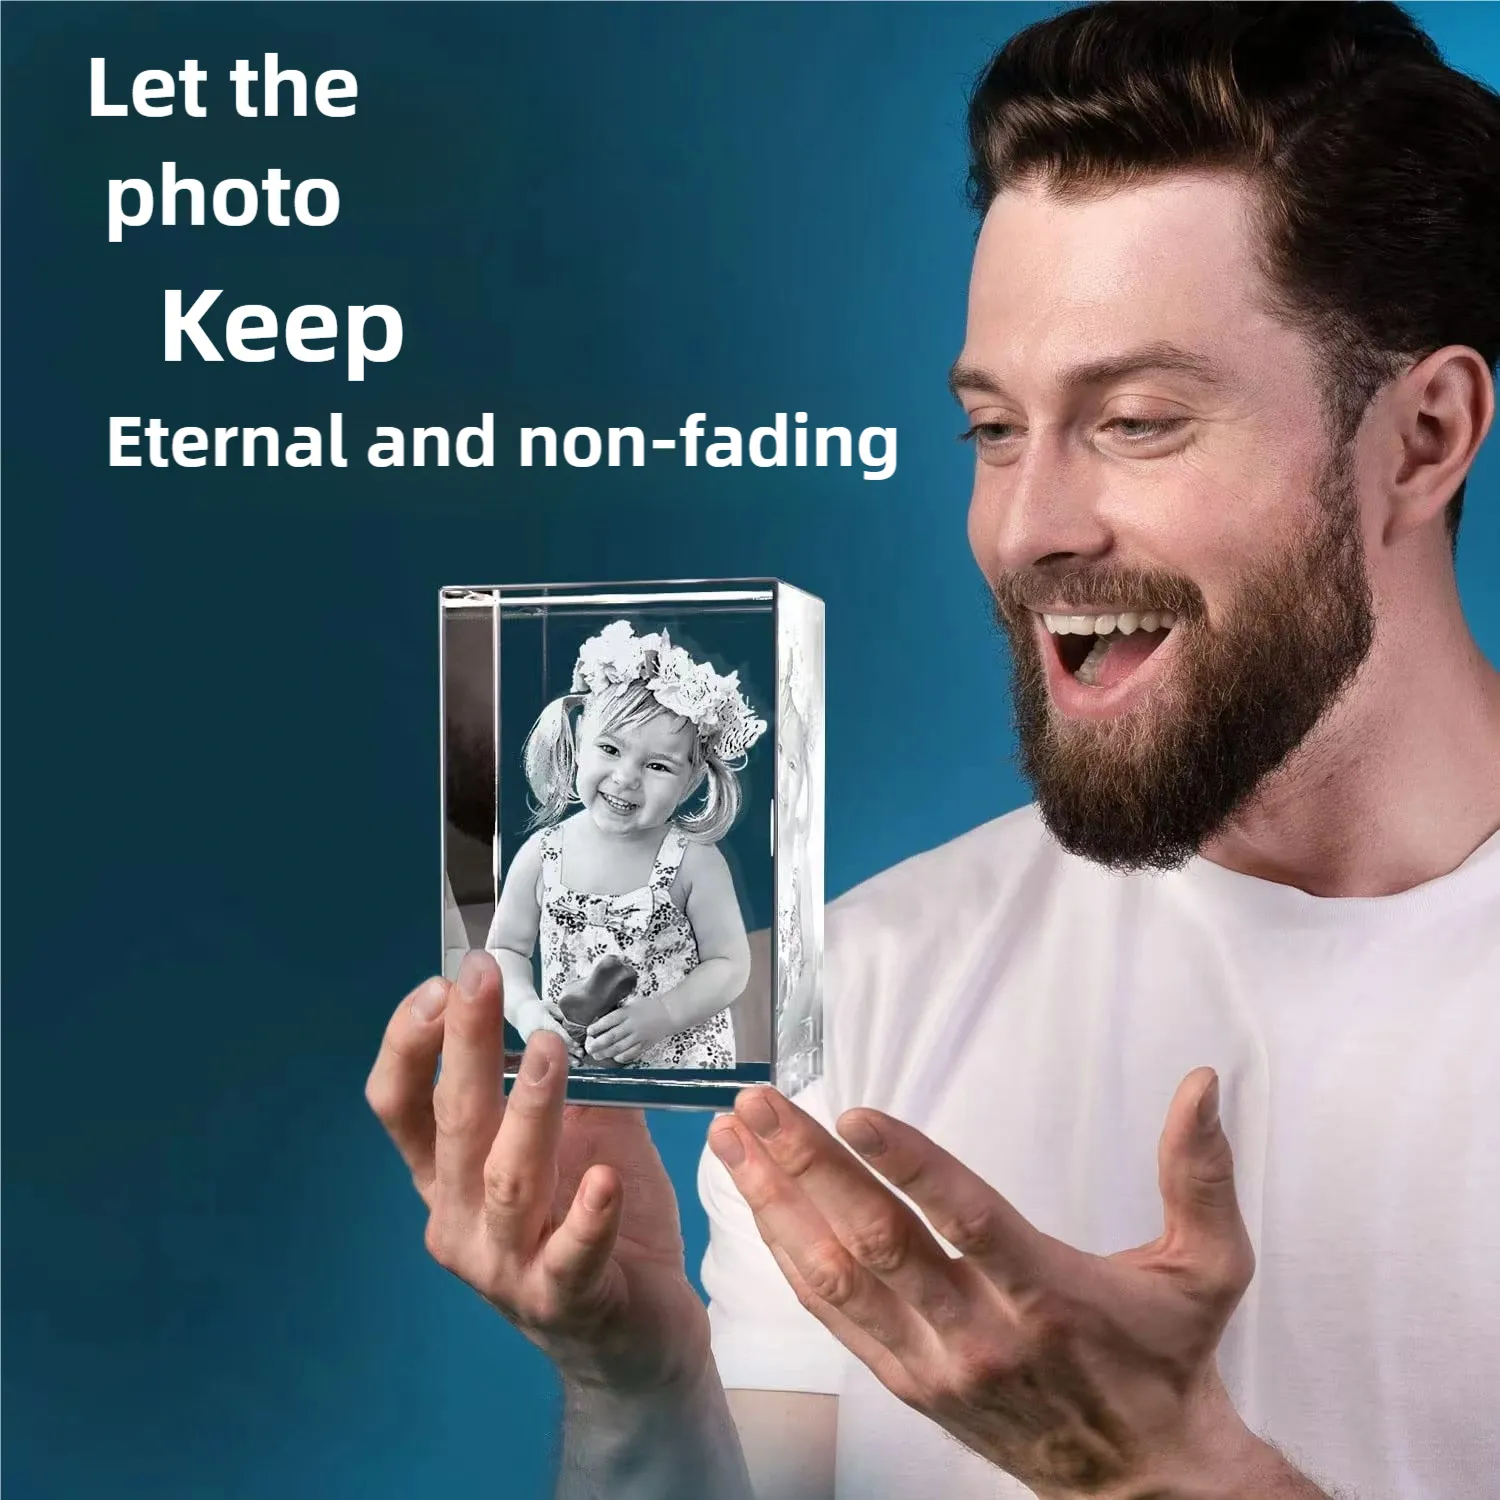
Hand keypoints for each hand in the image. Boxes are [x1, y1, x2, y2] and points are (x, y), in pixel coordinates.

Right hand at [365, 951, 710, 1394]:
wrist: (633, 1339)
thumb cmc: (593, 1224)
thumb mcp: (578, 1139)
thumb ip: (569, 1084)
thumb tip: (584, 1001)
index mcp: (448, 1175)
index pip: (401, 1105)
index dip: (410, 1043)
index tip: (441, 982)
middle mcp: (457, 1219)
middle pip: (451, 1124)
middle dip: (464, 1045)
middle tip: (479, 979)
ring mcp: (503, 1266)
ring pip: (505, 1181)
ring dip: (527, 1111)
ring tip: (551, 1052)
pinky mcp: (561, 1300)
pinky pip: (570, 1255)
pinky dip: (586, 1216)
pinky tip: (604, 1180)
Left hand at [587, 996, 674, 1065]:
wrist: (669, 1014)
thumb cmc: (649, 1007)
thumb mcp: (633, 1003)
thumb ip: (620, 1013)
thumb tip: (602, 1023)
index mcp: (629, 1012)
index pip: (609, 1021)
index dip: (597, 1027)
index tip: (589, 1031)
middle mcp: (633, 1025)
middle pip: (612, 1037)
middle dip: (598, 1044)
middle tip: (589, 1048)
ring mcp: (640, 1036)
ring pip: (620, 1047)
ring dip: (606, 1053)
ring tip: (597, 1055)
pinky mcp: (645, 1044)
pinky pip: (631, 1053)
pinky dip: (621, 1057)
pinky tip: (614, 1057)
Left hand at [708, 1071, 1265, 1498]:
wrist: (1141, 1479)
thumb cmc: (1169, 1361)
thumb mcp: (1209, 1270)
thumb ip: (1200, 1173)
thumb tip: (1203, 1081)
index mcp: (1051, 1295)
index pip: (967, 1221)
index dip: (908, 1165)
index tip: (855, 1114)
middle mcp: (982, 1333)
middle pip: (879, 1243)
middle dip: (808, 1166)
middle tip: (762, 1104)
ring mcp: (936, 1364)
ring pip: (838, 1278)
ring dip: (778, 1203)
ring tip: (735, 1140)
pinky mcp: (908, 1384)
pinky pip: (833, 1317)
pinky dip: (788, 1257)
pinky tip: (757, 1206)